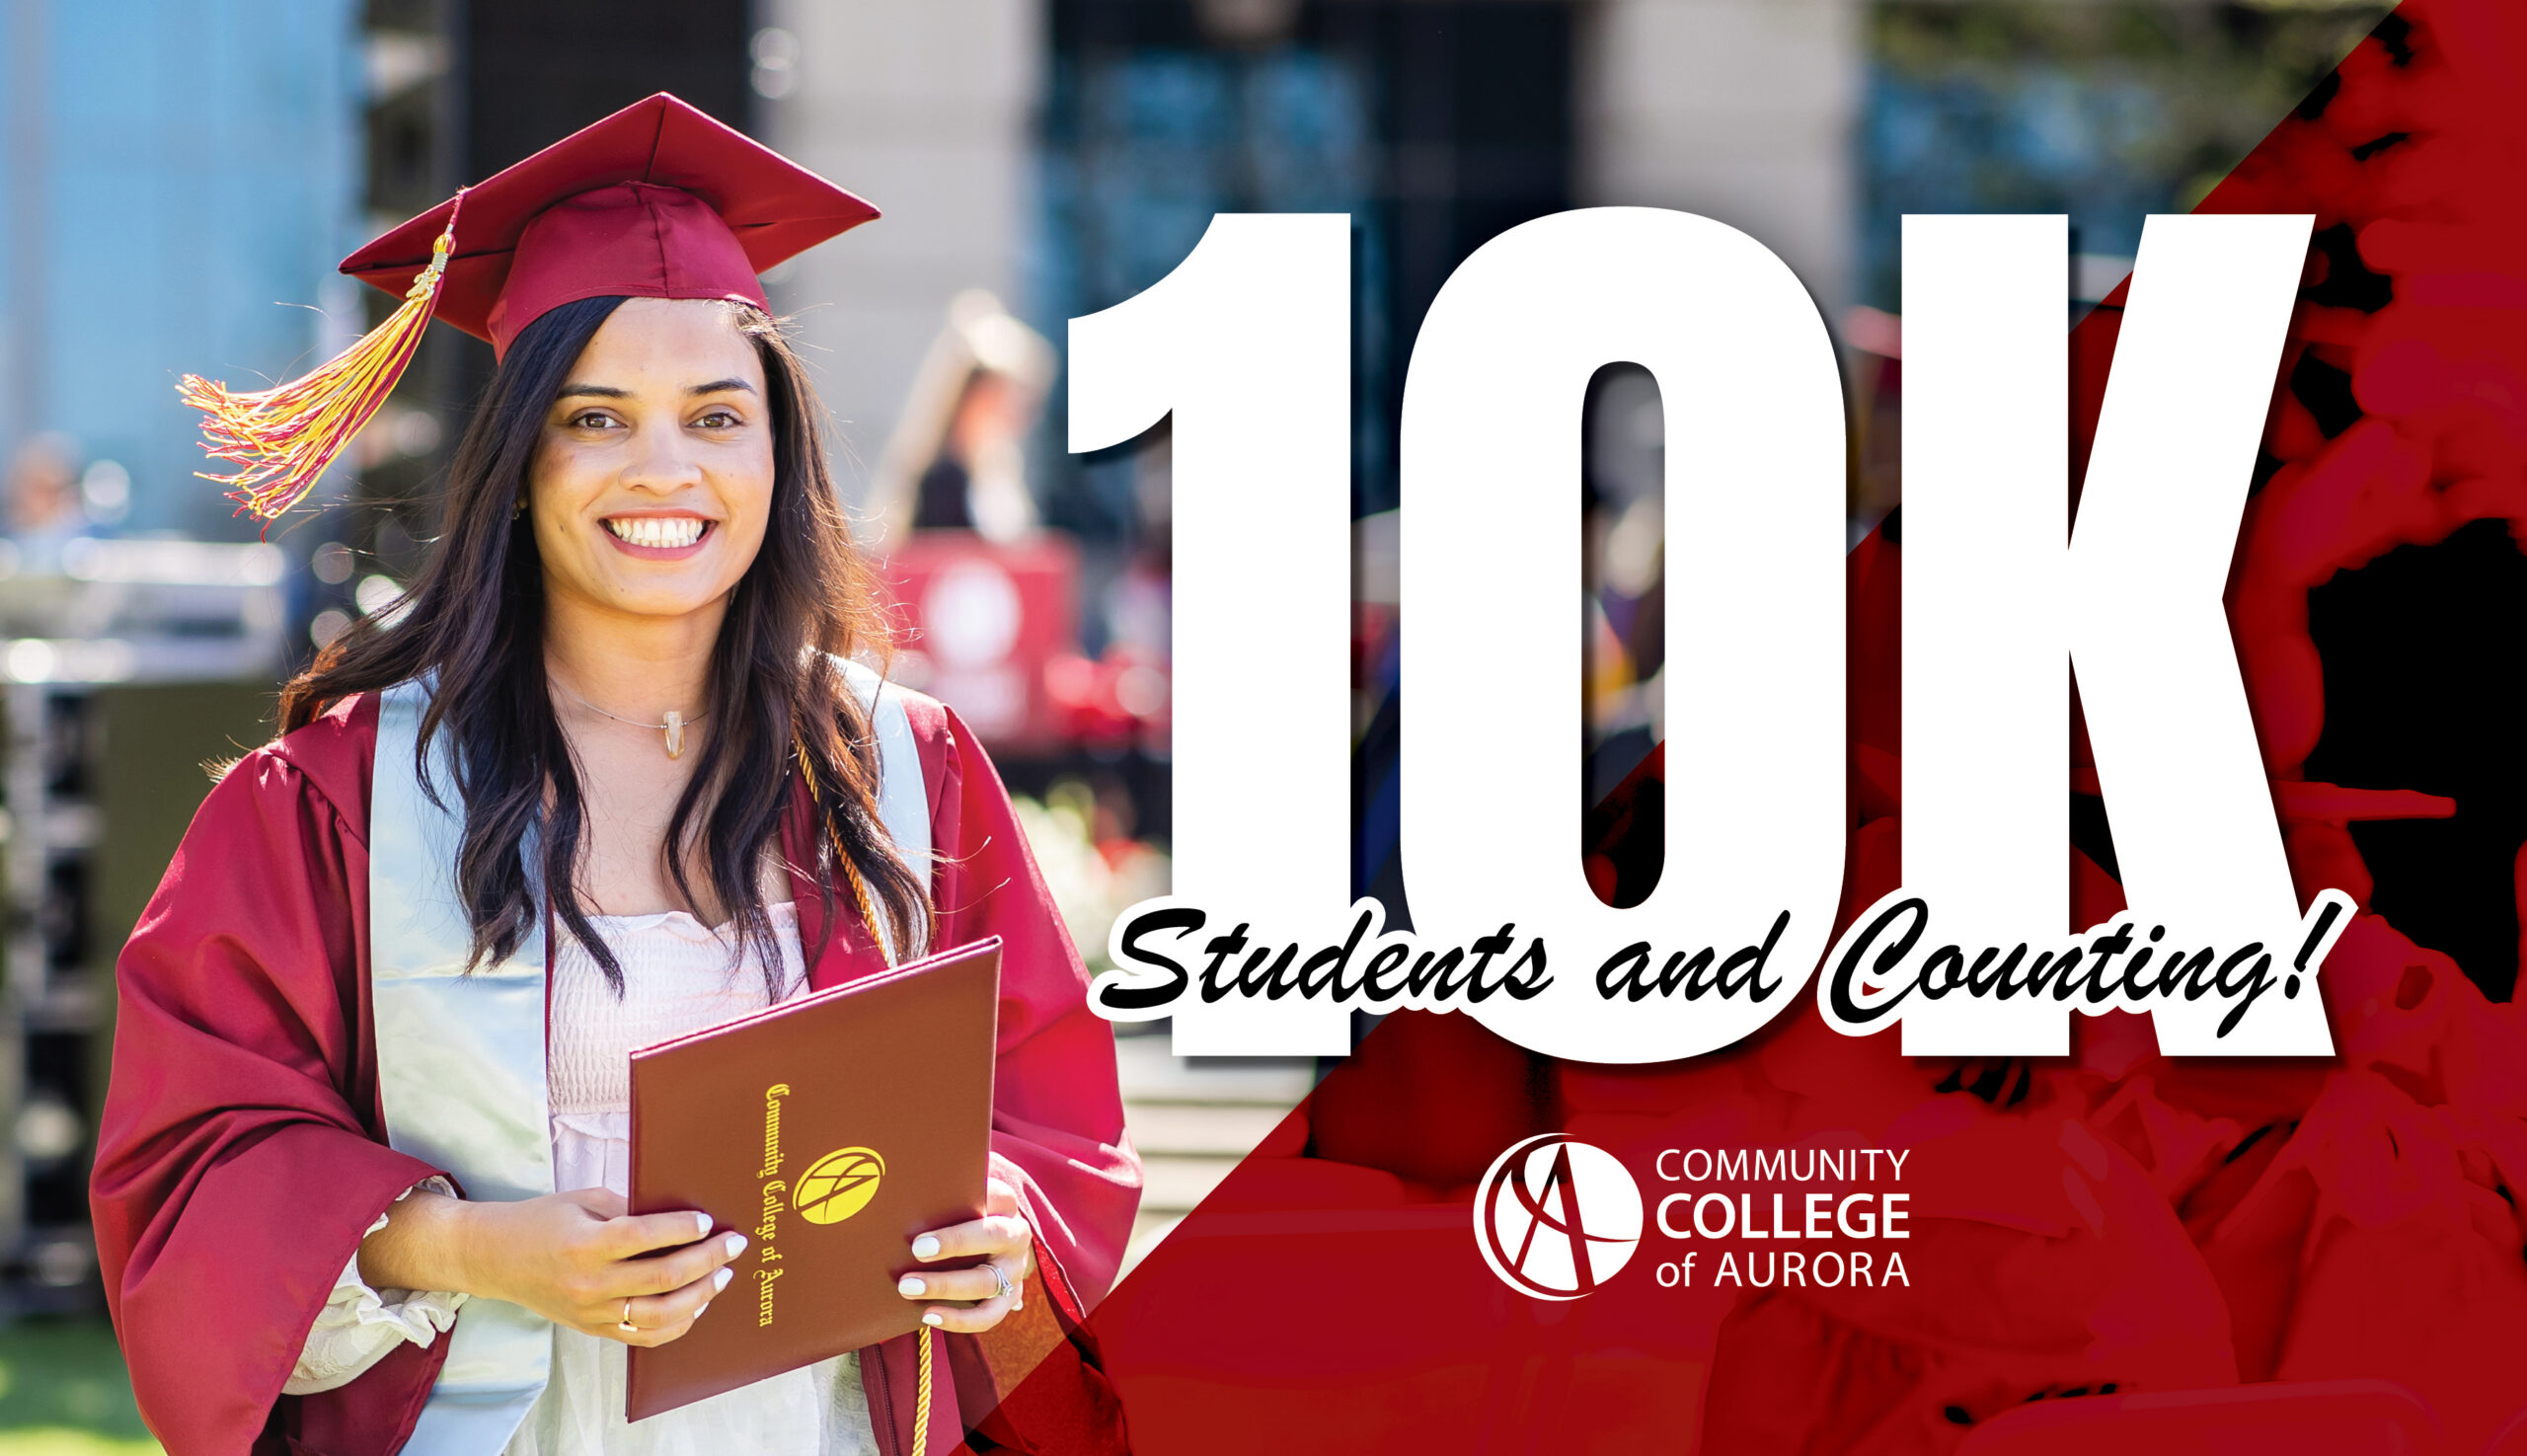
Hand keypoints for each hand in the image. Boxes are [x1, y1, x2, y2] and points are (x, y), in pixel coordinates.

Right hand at [364, 1187, 746, 1346]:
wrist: (497, 1259)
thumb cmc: (544, 1220)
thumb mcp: (584, 1200)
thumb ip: (630, 1210)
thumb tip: (682, 1218)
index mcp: (585, 1245)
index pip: (645, 1236)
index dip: (682, 1229)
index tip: (709, 1221)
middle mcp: (589, 1284)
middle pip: (663, 1277)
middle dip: (708, 1260)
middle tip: (735, 1244)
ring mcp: (592, 1313)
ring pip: (661, 1314)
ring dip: (701, 1295)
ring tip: (722, 1275)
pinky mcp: (594, 1330)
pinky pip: (645, 1335)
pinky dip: (678, 1323)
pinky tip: (697, 1304)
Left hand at [896, 1176, 1033, 1332]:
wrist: (994, 1244)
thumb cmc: (963, 1214)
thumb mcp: (961, 1196)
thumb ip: (943, 1189)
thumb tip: (902, 1181)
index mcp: (1005, 1204)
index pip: (997, 1195)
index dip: (973, 1197)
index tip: (940, 1198)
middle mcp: (1016, 1235)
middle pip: (993, 1236)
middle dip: (955, 1242)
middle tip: (917, 1248)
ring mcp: (1013, 1270)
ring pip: (986, 1281)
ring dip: (946, 1285)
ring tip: (908, 1287)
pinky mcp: (1009, 1298)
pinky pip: (988, 1315)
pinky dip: (959, 1320)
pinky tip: (928, 1315)